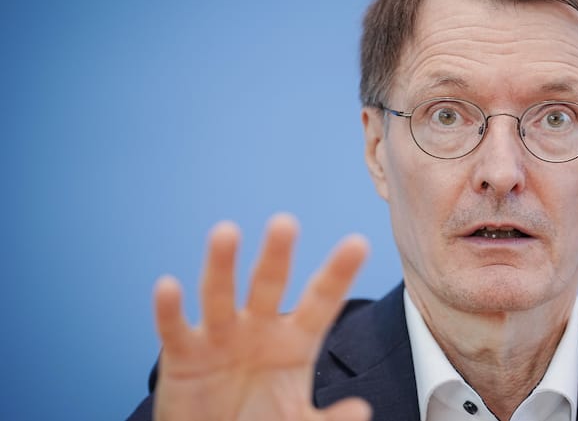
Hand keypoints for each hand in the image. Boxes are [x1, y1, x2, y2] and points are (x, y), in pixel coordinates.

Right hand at [152, 214, 370, 420]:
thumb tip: (362, 409)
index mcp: (295, 341)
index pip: (321, 300)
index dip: (339, 274)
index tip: (359, 243)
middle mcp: (259, 329)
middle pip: (269, 285)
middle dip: (276, 255)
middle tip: (285, 223)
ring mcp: (220, 337)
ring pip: (220, 295)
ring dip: (222, 265)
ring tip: (226, 232)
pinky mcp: (183, 355)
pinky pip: (176, 329)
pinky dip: (170, 310)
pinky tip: (168, 286)